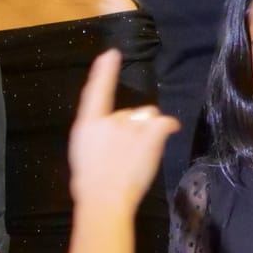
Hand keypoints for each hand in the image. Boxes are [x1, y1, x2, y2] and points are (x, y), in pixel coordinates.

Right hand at [67, 51, 178, 215]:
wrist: (104, 198)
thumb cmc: (89, 181)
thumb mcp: (83, 150)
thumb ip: (97, 133)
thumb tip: (111, 128)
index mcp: (88, 123)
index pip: (96, 91)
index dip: (104, 72)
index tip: (111, 54)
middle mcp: (110, 119)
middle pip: (127, 112)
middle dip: (130, 127)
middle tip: (124, 153)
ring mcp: (131, 126)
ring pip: (146, 117)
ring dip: (146, 129)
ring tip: (139, 153)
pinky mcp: (150, 134)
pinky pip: (164, 122)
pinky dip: (168, 125)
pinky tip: (169, 129)